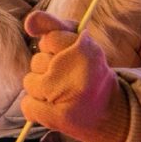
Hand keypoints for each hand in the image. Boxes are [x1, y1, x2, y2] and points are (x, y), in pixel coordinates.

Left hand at [21, 11, 129, 141]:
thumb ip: (52, 25)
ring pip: (29, 82)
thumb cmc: (90, 72)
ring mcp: (67, 94)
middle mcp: (78, 70)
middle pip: (37, 61)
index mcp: (87, 49)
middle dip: (47, 69)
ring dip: (40, 89)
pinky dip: (34, 107)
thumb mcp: (77, 42)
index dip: (54, 49)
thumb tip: (28, 24)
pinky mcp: (60, 117)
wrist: (112, 113)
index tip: (69, 58)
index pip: (48, 40)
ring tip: (62, 94)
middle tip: (68, 79)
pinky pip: (27, 105)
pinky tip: (51, 108)